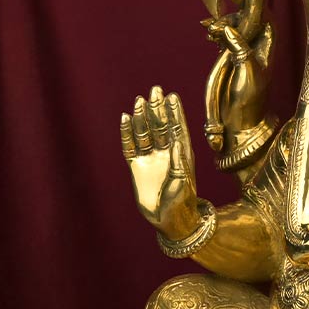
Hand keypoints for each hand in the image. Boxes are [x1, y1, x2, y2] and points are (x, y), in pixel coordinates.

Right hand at [120, 87, 202, 239]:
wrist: (169, 219)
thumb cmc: (181, 201)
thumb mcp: (183, 180)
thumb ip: (178, 161)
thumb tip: (176, 141)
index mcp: (181, 154)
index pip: (177, 128)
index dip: (174, 112)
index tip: (171, 96)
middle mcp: (166, 153)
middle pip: (160, 126)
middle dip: (157, 109)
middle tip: (154, 90)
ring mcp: (151, 158)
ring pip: (145, 133)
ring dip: (142, 118)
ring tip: (139, 101)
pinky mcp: (137, 167)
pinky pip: (130, 146)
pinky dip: (127, 133)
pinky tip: (125, 119)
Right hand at [202, 0, 272, 150]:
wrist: (240, 124)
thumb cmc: (249, 101)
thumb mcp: (246, 71)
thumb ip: (239, 47)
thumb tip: (230, 26)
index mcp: (266, 50)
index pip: (265, 19)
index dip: (255, 4)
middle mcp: (256, 50)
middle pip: (249, 21)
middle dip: (234, 13)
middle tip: (219, 17)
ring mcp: (244, 56)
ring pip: (236, 30)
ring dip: (223, 24)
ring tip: (209, 29)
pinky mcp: (232, 63)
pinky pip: (226, 41)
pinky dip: (218, 35)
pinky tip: (209, 34)